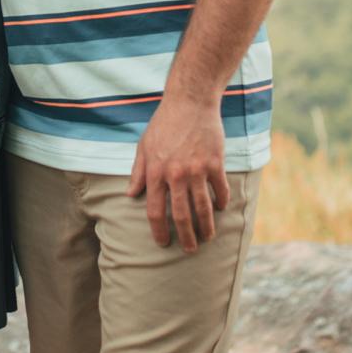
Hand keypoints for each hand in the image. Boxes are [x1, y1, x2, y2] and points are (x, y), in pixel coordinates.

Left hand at [127, 93, 229, 251]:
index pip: (155, 211)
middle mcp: (175, 174)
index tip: (163, 242)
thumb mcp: (144, 146)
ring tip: (207, 237)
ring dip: (206, 226)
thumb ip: (138, 172)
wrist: (190, 103)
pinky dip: (221, 202)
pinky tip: (221, 209)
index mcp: (155, 172)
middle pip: (181, 215)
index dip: (159, 231)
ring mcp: (196, 169)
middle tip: (190, 249)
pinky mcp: (215, 163)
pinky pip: (220, 190)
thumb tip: (130, 195)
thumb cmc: (164, 124)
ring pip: (203, 207)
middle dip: (186, 237)